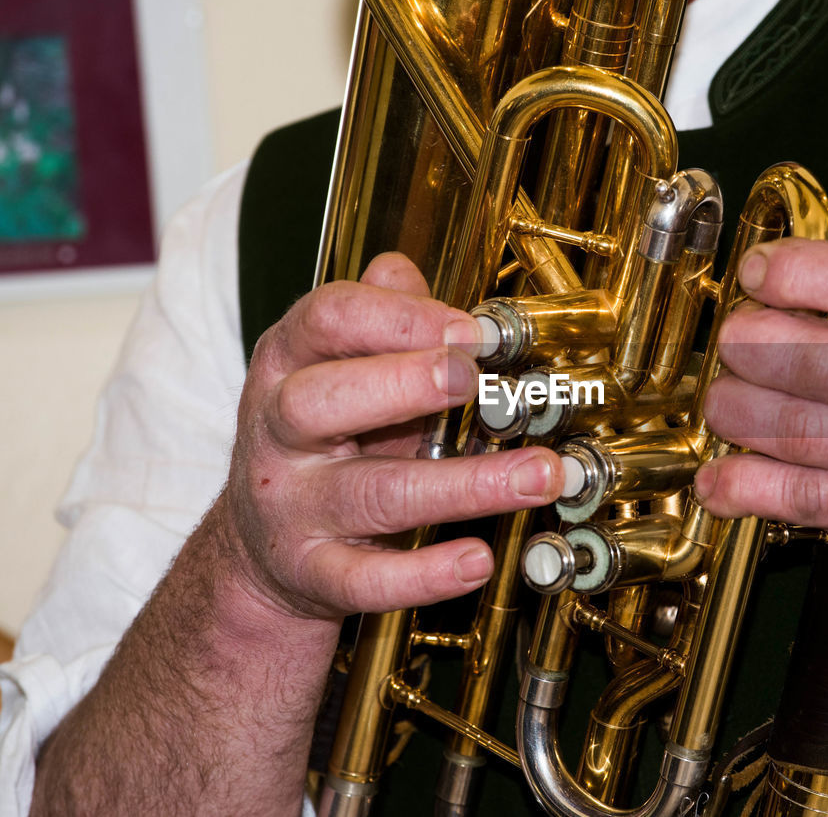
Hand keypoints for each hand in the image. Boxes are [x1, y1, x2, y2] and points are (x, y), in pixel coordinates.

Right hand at [217, 252, 563, 620]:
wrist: (262, 547)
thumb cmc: (322, 439)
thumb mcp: (336, 367)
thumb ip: (379, 318)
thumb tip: (409, 272)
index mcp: (288, 363)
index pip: (327, 320)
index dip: (402, 318)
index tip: (473, 330)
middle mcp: (280, 432)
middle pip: (325, 401)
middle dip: (407, 384)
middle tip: (478, 382)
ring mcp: (293, 507)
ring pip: (373, 493)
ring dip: (465, 485)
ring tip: (539, 475)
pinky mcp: (313, 574)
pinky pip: (367, 580)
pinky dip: (426, 573)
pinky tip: (478, 559)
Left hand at [696, 84, 827, 592]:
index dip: (808, 275)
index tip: (760, 269)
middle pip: (824, 363)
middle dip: (753, 346)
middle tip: (733, 333)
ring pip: (799, 430)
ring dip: (736, 407)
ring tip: (722, 388)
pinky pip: (804, 501)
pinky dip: (746, 489)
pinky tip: (717, 477)